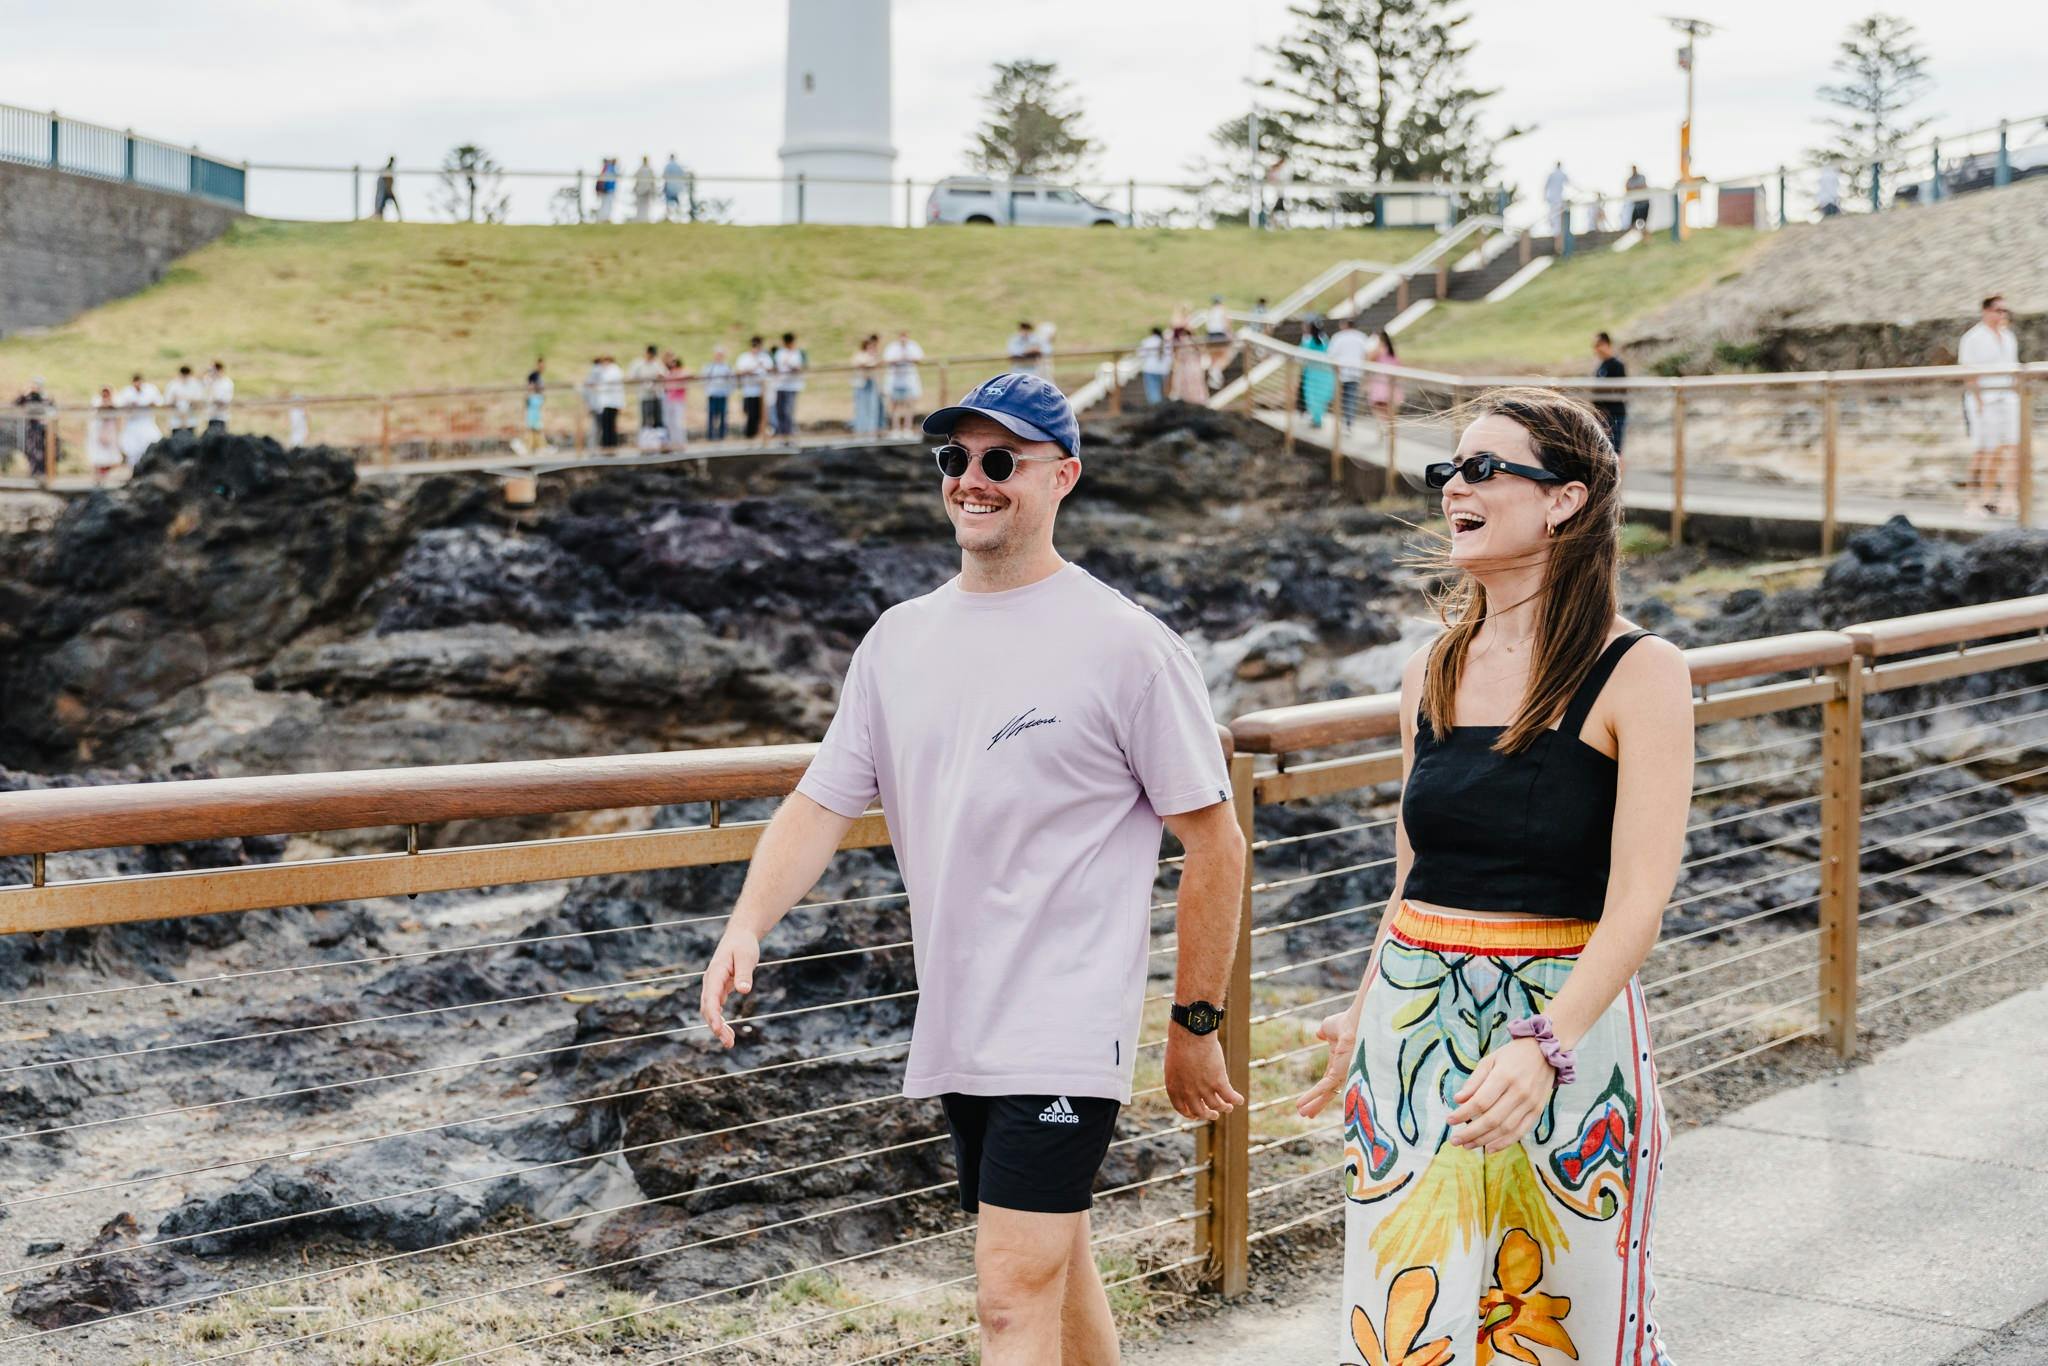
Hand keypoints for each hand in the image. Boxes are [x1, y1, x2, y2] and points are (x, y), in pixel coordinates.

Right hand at [697, 928, 760, 1048]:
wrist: (739, 937)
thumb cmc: (743, 945)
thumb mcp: (746, 957)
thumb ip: (744, 973)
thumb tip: (743, 990)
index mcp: (715, 974)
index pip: (711, 998)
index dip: (713, 1015)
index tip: (719, 1029)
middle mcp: (710, 982)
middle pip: (708, 1008)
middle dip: (716, 1026)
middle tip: (728, 1042)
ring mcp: (713, 987)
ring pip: (711, 1011)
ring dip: (718, 1027)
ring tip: (730, 1043)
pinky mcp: (719, 990)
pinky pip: (716, 1009)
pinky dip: (721, 1021)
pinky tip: (728, 1033)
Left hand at [1164, 1027, 1242, 1121]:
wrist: (1191, 1033)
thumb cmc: (1181, 1043)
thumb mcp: (1174, 1063)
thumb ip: (1179, 1076)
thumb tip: (1185, 1081)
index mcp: (1174, 1087)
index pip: (1182, 1109)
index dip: (1190, 1114)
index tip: (1196, 1115)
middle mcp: (1188, 1092)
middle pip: (1200, 1112)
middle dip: (1208, 1115)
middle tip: (1214, 1114)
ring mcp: (1204, 1088)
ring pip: (1217, 1106)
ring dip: (1224, 1108)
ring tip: (1228, 1107)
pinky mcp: (1218, 1081)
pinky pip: (1229, 1096)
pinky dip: (1236, 1100)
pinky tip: (1240, 1100)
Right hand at [1295, 1010, 1357, 1118]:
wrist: (1354, 1020)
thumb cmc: (1346, 1022)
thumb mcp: (1329, 1028)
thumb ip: (1323, 1033)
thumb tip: (1318, 1034)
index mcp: (1339, 1062)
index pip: (1327, 1081)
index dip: (1319, 1091)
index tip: (1309, 1100)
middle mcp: (1342, 1071)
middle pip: (1329, 1091)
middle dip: (1318, 1103)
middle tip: (1307, 1115)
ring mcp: (1342, 1073)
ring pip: (1327, 1093)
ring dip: (1314, 1104)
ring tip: (1302, 1114)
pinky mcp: (1340, 1073)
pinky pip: (1324, 1088)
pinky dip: (1312, 1096)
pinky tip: (1301, 1104)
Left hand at [1447, 1037, 1554, 1152]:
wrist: (1545, 1052)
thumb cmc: (1512, 1055)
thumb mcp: (1489, 1060)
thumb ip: (1474, 1081)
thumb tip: (1458, 1100)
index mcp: (1504, 1076)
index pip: (1480, 1102)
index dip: (1463, 1114)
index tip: (1449, 1121)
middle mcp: (1519, 1092)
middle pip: (1492, 1119)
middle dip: (1470, 1133)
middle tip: (1454, 1140)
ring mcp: (1530, 1104)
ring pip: (1505, 1129)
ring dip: (1484, 1140)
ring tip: (1467, 1145)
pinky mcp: (1537, 1111)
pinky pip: (1520, 1132)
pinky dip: (1504, 1143)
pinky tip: (1489, 1149)